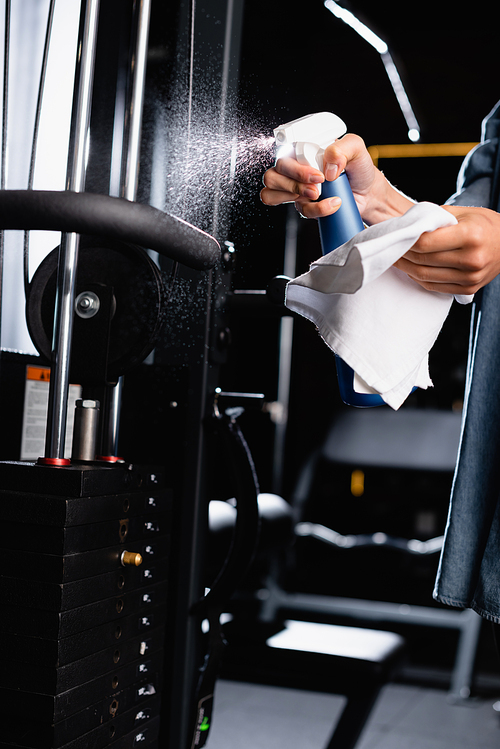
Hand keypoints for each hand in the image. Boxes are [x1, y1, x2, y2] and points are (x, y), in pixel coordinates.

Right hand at [261, 133, 410, 223]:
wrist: (369, 193)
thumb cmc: (359, 169)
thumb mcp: (356, 148)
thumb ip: (342, 148)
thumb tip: (328, 166)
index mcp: (302, 151)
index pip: (280, 155)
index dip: (294, 166)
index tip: (318, 172)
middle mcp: (295, 170)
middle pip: (272, 176)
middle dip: (294, 182)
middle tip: (318, 183)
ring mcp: (296, 189)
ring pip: (272, 194)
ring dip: (296, 195)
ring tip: (318, 193)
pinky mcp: (304, 206)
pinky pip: (300, 211)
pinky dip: (317, 209)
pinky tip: (332, 203)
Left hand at [394, 205, 499, 294]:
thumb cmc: (484, 224)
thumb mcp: (462, 212)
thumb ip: (435, 218)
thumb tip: (405, 226)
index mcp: (470, 236)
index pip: (425, 243)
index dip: (405, 240)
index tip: (394, 236)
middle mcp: (472, 259)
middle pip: (423, 260)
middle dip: (401, 254)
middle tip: (389, 248)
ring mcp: (470, 278)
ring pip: (425, 276)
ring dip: (406, 268)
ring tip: (395, 258)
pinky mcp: (468, 289)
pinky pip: (434, 286)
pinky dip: (418, 278)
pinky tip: (411, 269)